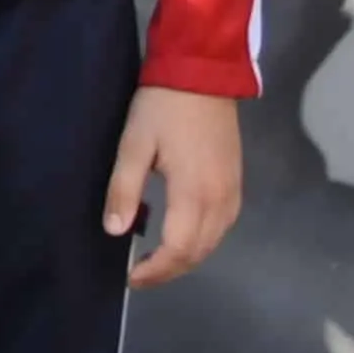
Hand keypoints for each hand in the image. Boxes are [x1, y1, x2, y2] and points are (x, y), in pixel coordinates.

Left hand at [105, 87, 244, 287]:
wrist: (203, 74)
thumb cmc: (163, 108)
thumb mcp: (133, 145)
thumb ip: (124, 189)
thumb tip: (116, 232)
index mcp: (194, 194)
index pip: (179, 250)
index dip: (156, 270)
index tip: (131, 278)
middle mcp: (221, 200)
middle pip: (199, 252)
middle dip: (170, 270)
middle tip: (141, 275)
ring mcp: (234, 192)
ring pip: (214, 242)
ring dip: (187, 257)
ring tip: (157, 260)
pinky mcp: (237, 182)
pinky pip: (223, 226)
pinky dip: (202, 240)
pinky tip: (183, 236)